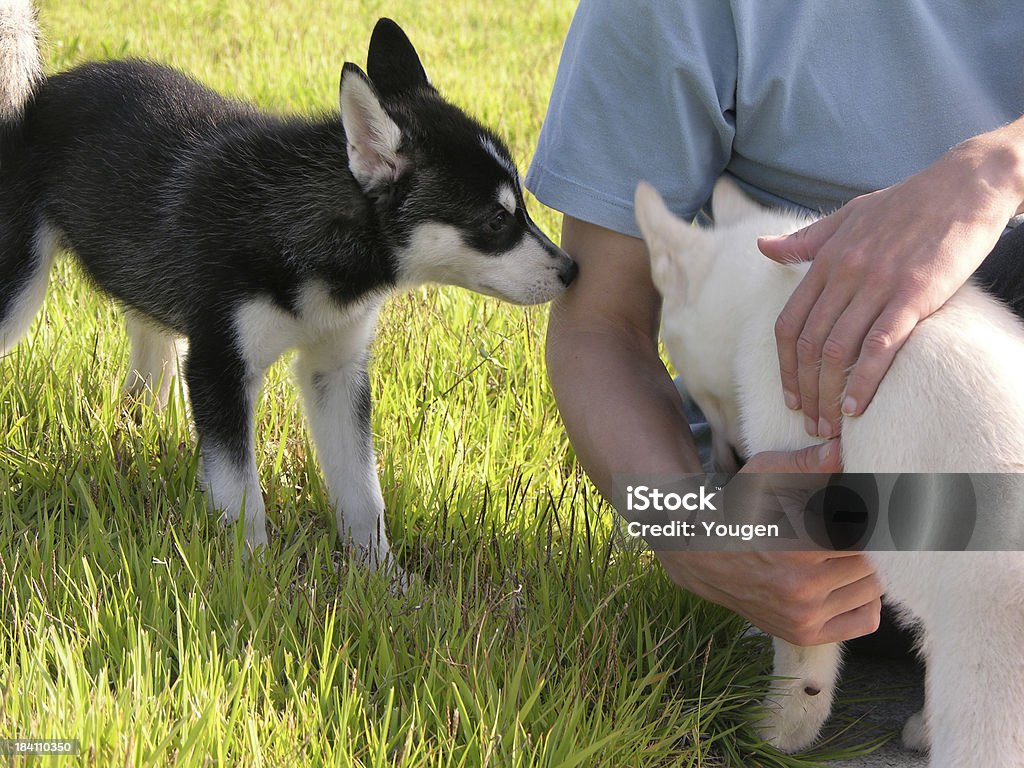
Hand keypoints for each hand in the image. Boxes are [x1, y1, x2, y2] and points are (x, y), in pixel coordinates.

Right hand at [657, 441, 883, 645]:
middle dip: (867, 541)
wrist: (702, 555)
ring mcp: (804, 615)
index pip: (867, 532)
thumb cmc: (738, 509)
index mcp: (797, 546)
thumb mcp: (764, 475)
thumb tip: (840, 450)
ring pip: (873, 589)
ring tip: (841, 551)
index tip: (858, 506)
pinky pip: (865, 619)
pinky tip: (845, 580)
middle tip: (847, 527)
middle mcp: (802, 588)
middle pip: (872, 561)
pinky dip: (865, 599)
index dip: (869, 516)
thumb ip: (806, 463)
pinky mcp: (804, 633)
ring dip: (865, 568)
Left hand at [758, 125, 1023, 437]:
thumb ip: (805, 240)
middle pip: (808, 345)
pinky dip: (863, 381)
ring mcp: (877, 284)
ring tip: (829, 426)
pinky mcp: (914, 294)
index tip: (789, 397)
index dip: (785, 367)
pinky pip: (879, 346)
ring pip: (837, 352)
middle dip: (804, 391)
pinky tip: (856, 408)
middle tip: (809, 423)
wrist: (965, 184)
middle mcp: (844, 274)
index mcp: (825, 260)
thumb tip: (762, 247)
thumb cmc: (906, 203)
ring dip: (828, 396)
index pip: (789, 324)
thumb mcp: (847, 217)